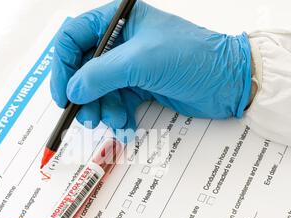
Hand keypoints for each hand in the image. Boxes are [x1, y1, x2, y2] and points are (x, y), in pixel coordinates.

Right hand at [51, 0, 250, 134]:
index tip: (63, 94)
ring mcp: (130, 66)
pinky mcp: (139, 86)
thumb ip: (101, 74)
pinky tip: (126, 123)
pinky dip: (117, 116)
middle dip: (83, 95)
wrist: (227, 82)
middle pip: (83, 68)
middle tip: (87, 115)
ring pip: (98, 90)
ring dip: (102, 109)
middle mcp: (120, 42)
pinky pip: (116, 102)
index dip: (63, 66)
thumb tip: (72, 89)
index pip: (74, 38)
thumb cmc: (193, 57)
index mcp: (118, 21)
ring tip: (114, 119)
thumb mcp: (142, 61)